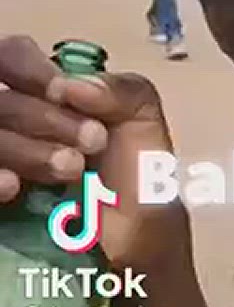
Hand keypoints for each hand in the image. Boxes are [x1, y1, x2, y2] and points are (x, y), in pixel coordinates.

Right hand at [0, 33, 189, 275]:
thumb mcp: (145, 127)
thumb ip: (123, 90)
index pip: (11, 58)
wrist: (138, 248)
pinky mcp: (1, 195)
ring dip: (27, 149)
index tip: (61, 93)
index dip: (28, 68)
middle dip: (45, 117)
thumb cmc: (138, 182)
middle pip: (2, 100)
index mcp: (47, 95)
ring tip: (71, 170)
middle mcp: (17, 122)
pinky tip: (12, 187)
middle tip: (92, 142)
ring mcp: (7, 156)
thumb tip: (71, 86)